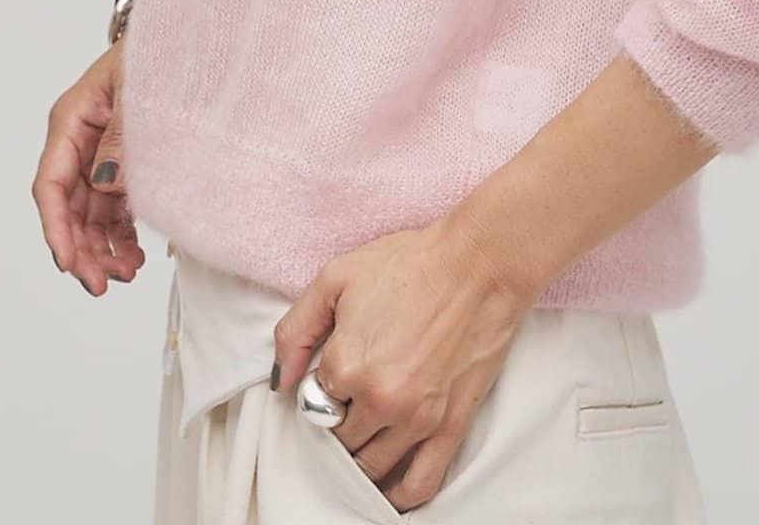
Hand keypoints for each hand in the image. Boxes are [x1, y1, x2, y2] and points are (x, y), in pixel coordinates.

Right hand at [31, 39, 144, 295]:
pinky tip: (134, 258)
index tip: (68, 262)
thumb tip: (106, 182)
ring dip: (102, 248)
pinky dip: (120, 235)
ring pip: (89, 215)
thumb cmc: (157, 52)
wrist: (185, 38)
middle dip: (81, 250)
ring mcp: (101, 155)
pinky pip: (114, 208)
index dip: (56, 227)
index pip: (51, 183)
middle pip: (68, 207)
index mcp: (72, 120)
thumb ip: (121, 136)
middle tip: (102, 284)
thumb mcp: (136, 89)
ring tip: (127, 274)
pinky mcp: (124, 164)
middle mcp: (80, 141)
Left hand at [271, 218, 530, 513]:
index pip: (313, 403)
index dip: (321, 387)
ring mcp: (416, 419)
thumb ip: (296, 329)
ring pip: (371, 468)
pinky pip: (419, 484)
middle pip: (339, 440)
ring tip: (366, 432)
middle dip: (339, 423)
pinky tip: (389, 488)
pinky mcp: (450, 426)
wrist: (479, 264)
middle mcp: (378, 400)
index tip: (334, 371)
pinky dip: (399, 495)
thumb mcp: (337, 277)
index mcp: (346, 365)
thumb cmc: (410, 264)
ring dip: (362, 457)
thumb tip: (279, 380)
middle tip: (352, 398)